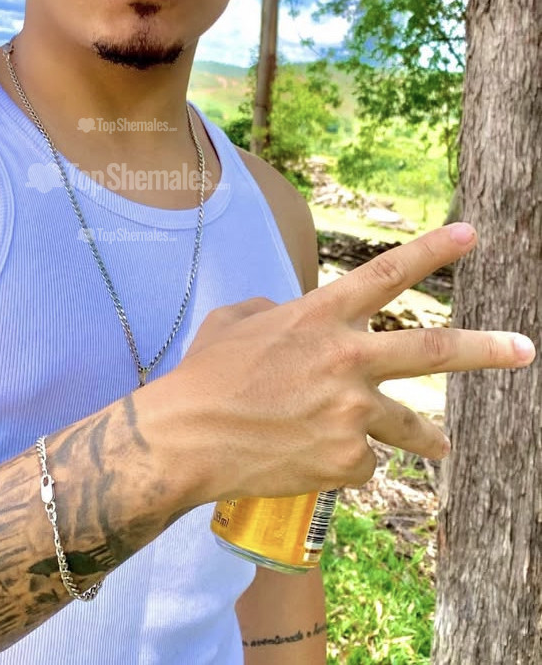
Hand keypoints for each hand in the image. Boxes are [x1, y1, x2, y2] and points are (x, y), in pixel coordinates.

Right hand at [165, 223, 534, 500]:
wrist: (187, 439)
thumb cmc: (205, 376)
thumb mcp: (234, 322)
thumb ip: (273, 310)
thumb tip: (288, 315)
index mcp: (319, 316)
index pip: (387, 273)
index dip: (431, 250)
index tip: (471, 235)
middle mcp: (346, 359)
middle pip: (433, 350)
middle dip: (486, 348)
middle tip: (524, 348)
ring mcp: (350, 411)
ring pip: (410, 426)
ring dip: (428, 437)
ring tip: (442, 446)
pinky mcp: (346, 459)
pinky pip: (361, 461)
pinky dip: (343, 461)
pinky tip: (311, 460)